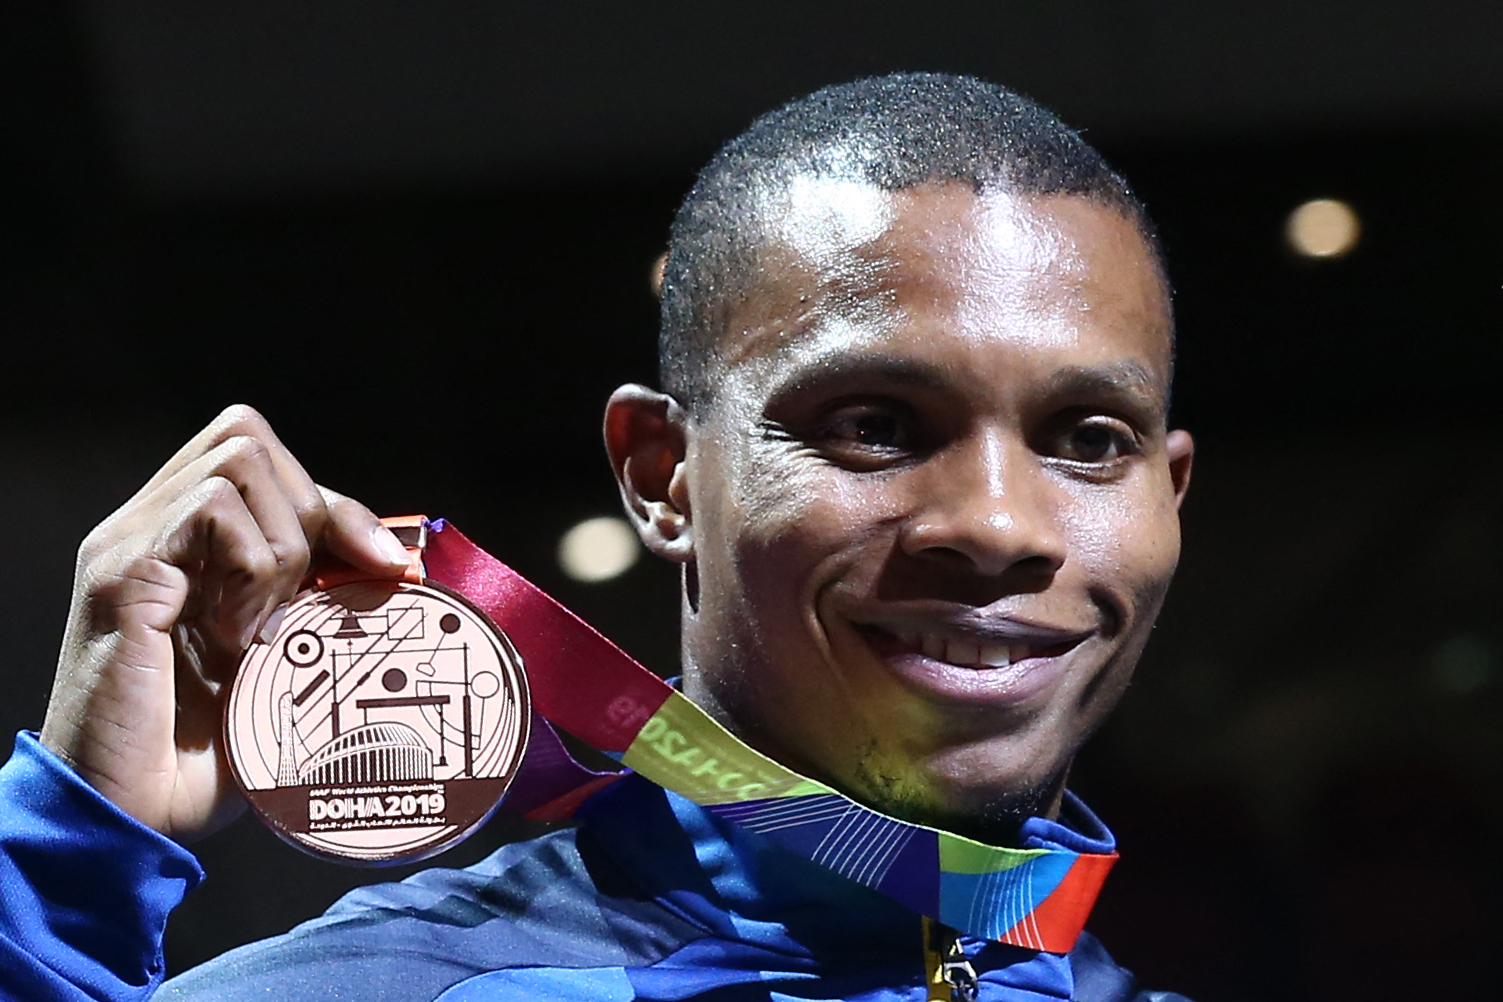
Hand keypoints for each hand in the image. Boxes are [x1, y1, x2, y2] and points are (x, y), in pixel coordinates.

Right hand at [39, 405, 411, 840]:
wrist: (125, 821)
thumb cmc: (200, 759)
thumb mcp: (281, 668)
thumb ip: (318, 610)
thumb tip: (399, 571)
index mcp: (184, 547)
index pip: (265, 465)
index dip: (338, 507)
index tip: (393, 566)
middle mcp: (150, 530)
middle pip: (248, 437)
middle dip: (313, 507)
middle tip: (315, 597)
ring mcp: (131, 546)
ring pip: (237, 460)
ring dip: (282, 541)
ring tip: (265, 624)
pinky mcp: (123, 575)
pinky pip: (210, 511)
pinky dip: (253, 565)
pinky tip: (241, 634)